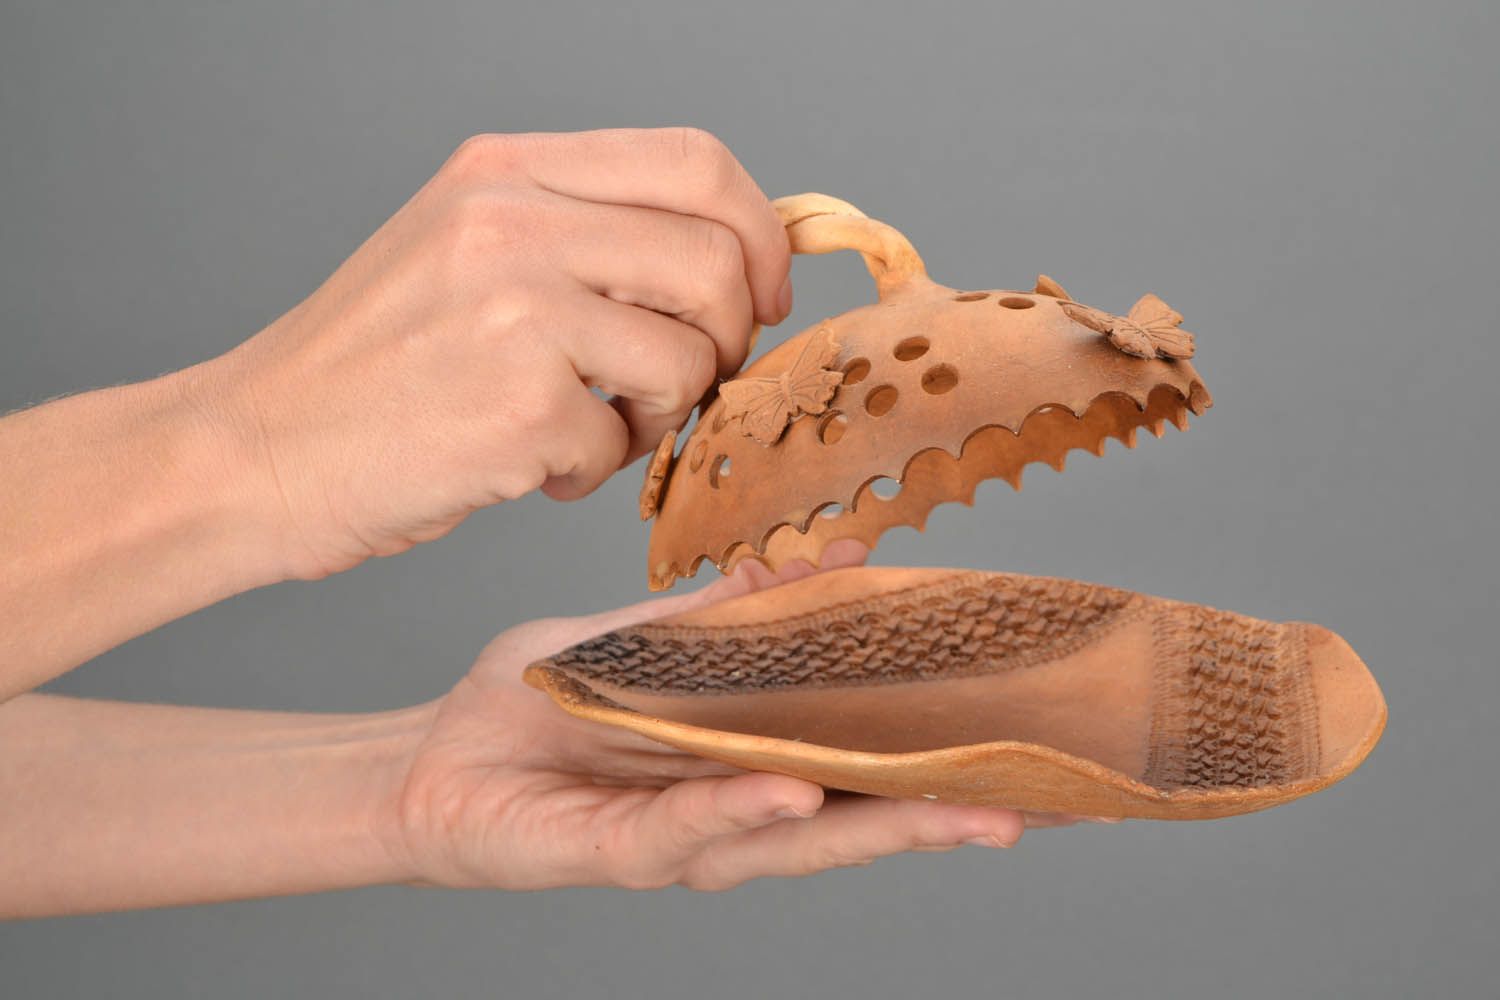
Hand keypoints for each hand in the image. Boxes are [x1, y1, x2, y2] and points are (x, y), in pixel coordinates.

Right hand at [194, 128, 792, 578]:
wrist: (256, 452)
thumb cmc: (369, 366)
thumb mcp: (464, 249)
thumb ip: (585, 235)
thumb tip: (731, 262)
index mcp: (506, 170)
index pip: (696, 163)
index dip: (760, 234)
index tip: (763, 294)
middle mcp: (514, 223)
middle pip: (718, 261)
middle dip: (731, 338)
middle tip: (687, 382)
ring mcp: (518, 311)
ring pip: (692, 357)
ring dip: (663, 412)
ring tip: (591, 428)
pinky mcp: (520, 406)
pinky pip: (626, 442)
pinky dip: (593, 470)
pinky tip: (528, 465)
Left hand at [384, 543, 1031, 891]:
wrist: (433, 755)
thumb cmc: (541, 705)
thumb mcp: (640, 646)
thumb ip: (724, 621)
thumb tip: (807, 566)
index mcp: (742, 765)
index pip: (856, 767)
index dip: (938, 762)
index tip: (1026, 748)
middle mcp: (726, 816)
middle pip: (851, 820)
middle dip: (941, 813)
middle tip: (1036, 804)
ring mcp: (676, 843)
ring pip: (790, 842)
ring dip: (876, 826)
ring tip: (964, 809)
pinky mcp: (612, 853)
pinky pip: (685, 832)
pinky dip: (742, 811)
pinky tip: (796, 787)